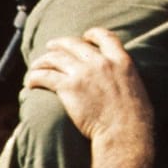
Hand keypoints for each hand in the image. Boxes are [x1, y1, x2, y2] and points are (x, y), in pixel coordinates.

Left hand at [24, 28, 152, 142]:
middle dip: (59, 44)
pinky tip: (30, 83)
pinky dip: (35, 77)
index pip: (105, 37)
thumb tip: (120, 81)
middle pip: (74, 44)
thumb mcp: (137, 87)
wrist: (124, 133)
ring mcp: (83, 73)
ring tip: (35, 66)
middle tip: (50, 47)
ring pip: (55, 58)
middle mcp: (101, 62)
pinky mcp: (68, 87)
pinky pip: (45, 76)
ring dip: (42, 61)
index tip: (85, 36)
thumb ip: (125, 77)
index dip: (92, 34)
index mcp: (121, 61)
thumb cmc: (135, 119)